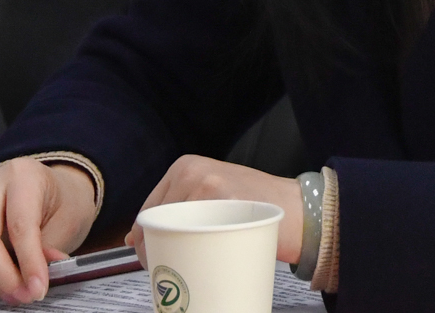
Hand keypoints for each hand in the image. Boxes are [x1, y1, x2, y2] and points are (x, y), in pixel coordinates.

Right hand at [0, 159, 98, 303]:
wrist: (47, 187)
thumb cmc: (59, 202)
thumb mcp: (67, 221)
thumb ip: (49, 250)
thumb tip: (34, 280)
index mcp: (23, 175)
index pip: (19, 224)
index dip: (28, 262)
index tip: (37, 289)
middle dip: (1, 275)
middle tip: (23, 295)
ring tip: (12, 291)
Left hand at [124, 156, 303, 266]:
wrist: (299, 210)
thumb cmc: (256, 206)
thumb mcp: (214, 193)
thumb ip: (180, 205)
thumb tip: (135, 236)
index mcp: (186, 166)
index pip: (147, 211)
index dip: (145, 241)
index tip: (152, 258)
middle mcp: (192, 171)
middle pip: (155, 224)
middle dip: (155, 252)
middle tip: (169, 270)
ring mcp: (206, 186)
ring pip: (169, 233)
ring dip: (170, 257)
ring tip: (184, 269)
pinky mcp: (220, 203)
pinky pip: (191, 240)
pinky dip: (189, 259)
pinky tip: (198, 264)